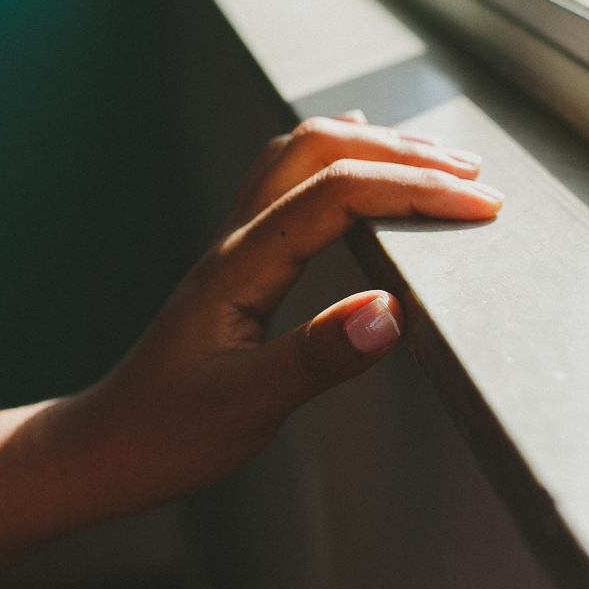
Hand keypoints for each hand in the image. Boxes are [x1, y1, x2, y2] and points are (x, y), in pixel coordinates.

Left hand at [59, 112, 504, 507]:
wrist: (108, 445)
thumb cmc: (168, 432)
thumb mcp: (245, 407)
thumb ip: (316, 358)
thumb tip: (391, 312)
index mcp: (241, 264)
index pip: (339, 195)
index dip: (414, 190)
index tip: (479, 206)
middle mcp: (238, 238)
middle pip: (320, 149)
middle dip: (404, 152)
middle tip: (473, 176)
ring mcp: (237, 242)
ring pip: (303, 152)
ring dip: (374, 144)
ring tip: (439, 158)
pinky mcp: (243, 257)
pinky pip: (289, 176)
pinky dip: (338, 153)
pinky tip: (357, 147)